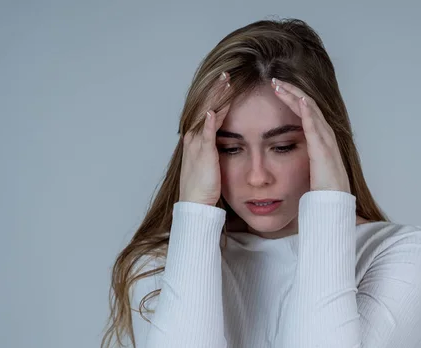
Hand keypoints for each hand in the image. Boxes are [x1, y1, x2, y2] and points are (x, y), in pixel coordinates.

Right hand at [179, 72, 230, 205]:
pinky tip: (212, 111)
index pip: (208, 109)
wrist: (196, 202)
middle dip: (216, 89)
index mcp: (196, 137)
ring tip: (224, 82)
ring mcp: (197, 144)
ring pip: (206, 115)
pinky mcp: (203, 155)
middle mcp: (194, 137)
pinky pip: (206, 135)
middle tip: (226, 73)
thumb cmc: (206, 185)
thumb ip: (216, 146)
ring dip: (216, 98)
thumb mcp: (211, 160)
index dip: (217, 95)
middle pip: (206, 106)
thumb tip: (226, 136)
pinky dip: (209, 122)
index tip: (227, 81)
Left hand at [271, 78, 350, 193]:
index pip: (305, 110)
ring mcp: (326, 141)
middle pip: (308, 105)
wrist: (332, 203)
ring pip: (311, 110)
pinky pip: (315, 126)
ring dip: (295, 96)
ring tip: (279, 85)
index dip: (291, 98)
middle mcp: (325, 135)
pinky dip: (308, 111)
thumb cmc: (320, 188)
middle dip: (291, 91)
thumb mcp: (307, 166)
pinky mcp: (323, 149)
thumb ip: (301, 155)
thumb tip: (283, 152)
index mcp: (320, 138)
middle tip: (274, 80)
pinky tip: (299, 100)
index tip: (276, 89)